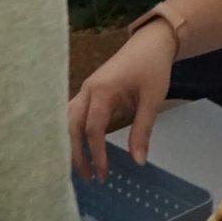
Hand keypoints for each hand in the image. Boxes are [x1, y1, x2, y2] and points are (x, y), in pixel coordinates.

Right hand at [69, 19, 176, 180]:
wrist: (150, 42)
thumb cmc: (153, 69)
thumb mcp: (152, 100)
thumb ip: (142, 130)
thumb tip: (138, 161)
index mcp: (102, 90)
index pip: (93, 129)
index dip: (96, 154)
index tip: (103, 175)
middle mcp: (88, 89)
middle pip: (73, 125)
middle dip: (77, 153)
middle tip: (88, 178)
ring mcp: (86, 89)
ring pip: (69, 119)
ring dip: (72, 143)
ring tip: (81, 167)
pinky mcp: (89, 90)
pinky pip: (74, 113)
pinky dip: (74, 131)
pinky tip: (79, 146)